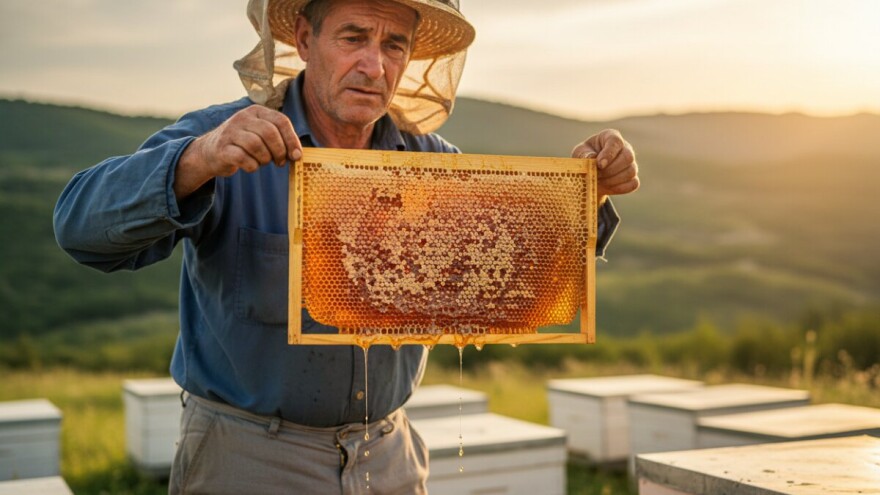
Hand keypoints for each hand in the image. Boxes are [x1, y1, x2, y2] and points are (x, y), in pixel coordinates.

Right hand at [174, 105, 301, 198]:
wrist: (211, 152)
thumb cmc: (243, 144)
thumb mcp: (260, 133)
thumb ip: (279, 138)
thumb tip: (298, 154)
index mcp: (256, 111)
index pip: (281, 121)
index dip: (292, 140)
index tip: (296, 156)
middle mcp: (242, 117)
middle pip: (270, 133)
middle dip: (279, 151)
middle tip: (279, 162)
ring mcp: (230, 131)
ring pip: (256, 145)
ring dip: (265, 159)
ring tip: (263, 162)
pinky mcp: (222, 148)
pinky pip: (243, 158)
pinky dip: (252, 166)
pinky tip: (251, 166)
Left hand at [571, 129, 638, 201]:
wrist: (589, 173)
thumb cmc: (584, 158)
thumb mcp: (579, 153)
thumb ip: (584, 155)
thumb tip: (593, 158)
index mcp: (610, 136)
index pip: (616, 141)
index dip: (609, 153)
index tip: (599, 165)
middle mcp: (625, 148)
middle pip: (627, 157)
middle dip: (610, 170)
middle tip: (596, 175)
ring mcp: (631, 163)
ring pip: (631, 172)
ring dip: (613, 180)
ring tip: (598, 182)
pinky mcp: (633, 178)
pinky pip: (633, 184)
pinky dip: (620, 188)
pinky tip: (607, 187)